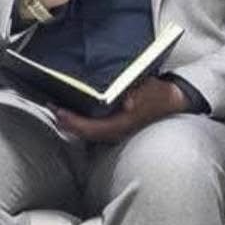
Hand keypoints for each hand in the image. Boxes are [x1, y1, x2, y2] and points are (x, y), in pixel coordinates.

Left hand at [52, 77, 189, 142]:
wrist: (173, 100)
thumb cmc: (159, 94)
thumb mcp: (150, 91)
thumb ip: (139, 95)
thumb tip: (128, 103)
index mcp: (123, 124)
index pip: (92, 128)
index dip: (74, 122)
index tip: (59, 111)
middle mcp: (117, 130)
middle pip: (85, 133)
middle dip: (67, 122)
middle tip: (51, 107)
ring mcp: (116, 130)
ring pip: (88, 132)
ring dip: (71, 123)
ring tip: (56, 109)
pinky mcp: (115, 125)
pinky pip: (93, 127)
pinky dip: (79, 122)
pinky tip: (71, 112)